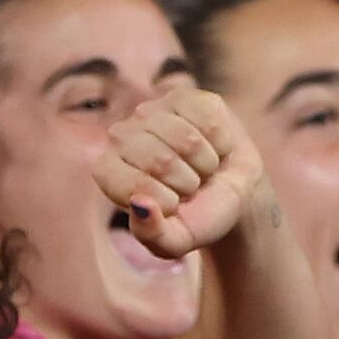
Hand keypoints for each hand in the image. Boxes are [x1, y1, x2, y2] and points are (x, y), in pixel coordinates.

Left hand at [96, 87, 264, 260]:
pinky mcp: (185, 98)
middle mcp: (121, 136)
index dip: (167, 202)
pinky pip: (209, 121)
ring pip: (188, 140)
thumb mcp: (175, 241)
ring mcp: (151, 112)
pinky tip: (212, 147)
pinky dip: (221, 143)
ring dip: (205, 164)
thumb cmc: (195, 217)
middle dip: (187, 183)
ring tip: (200, 168)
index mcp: (108, 172)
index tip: (173, 206)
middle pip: (162, 161)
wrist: (230, 195)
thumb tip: (141, 204)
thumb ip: (152, 235)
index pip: (136, 186)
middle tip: (190, 187)